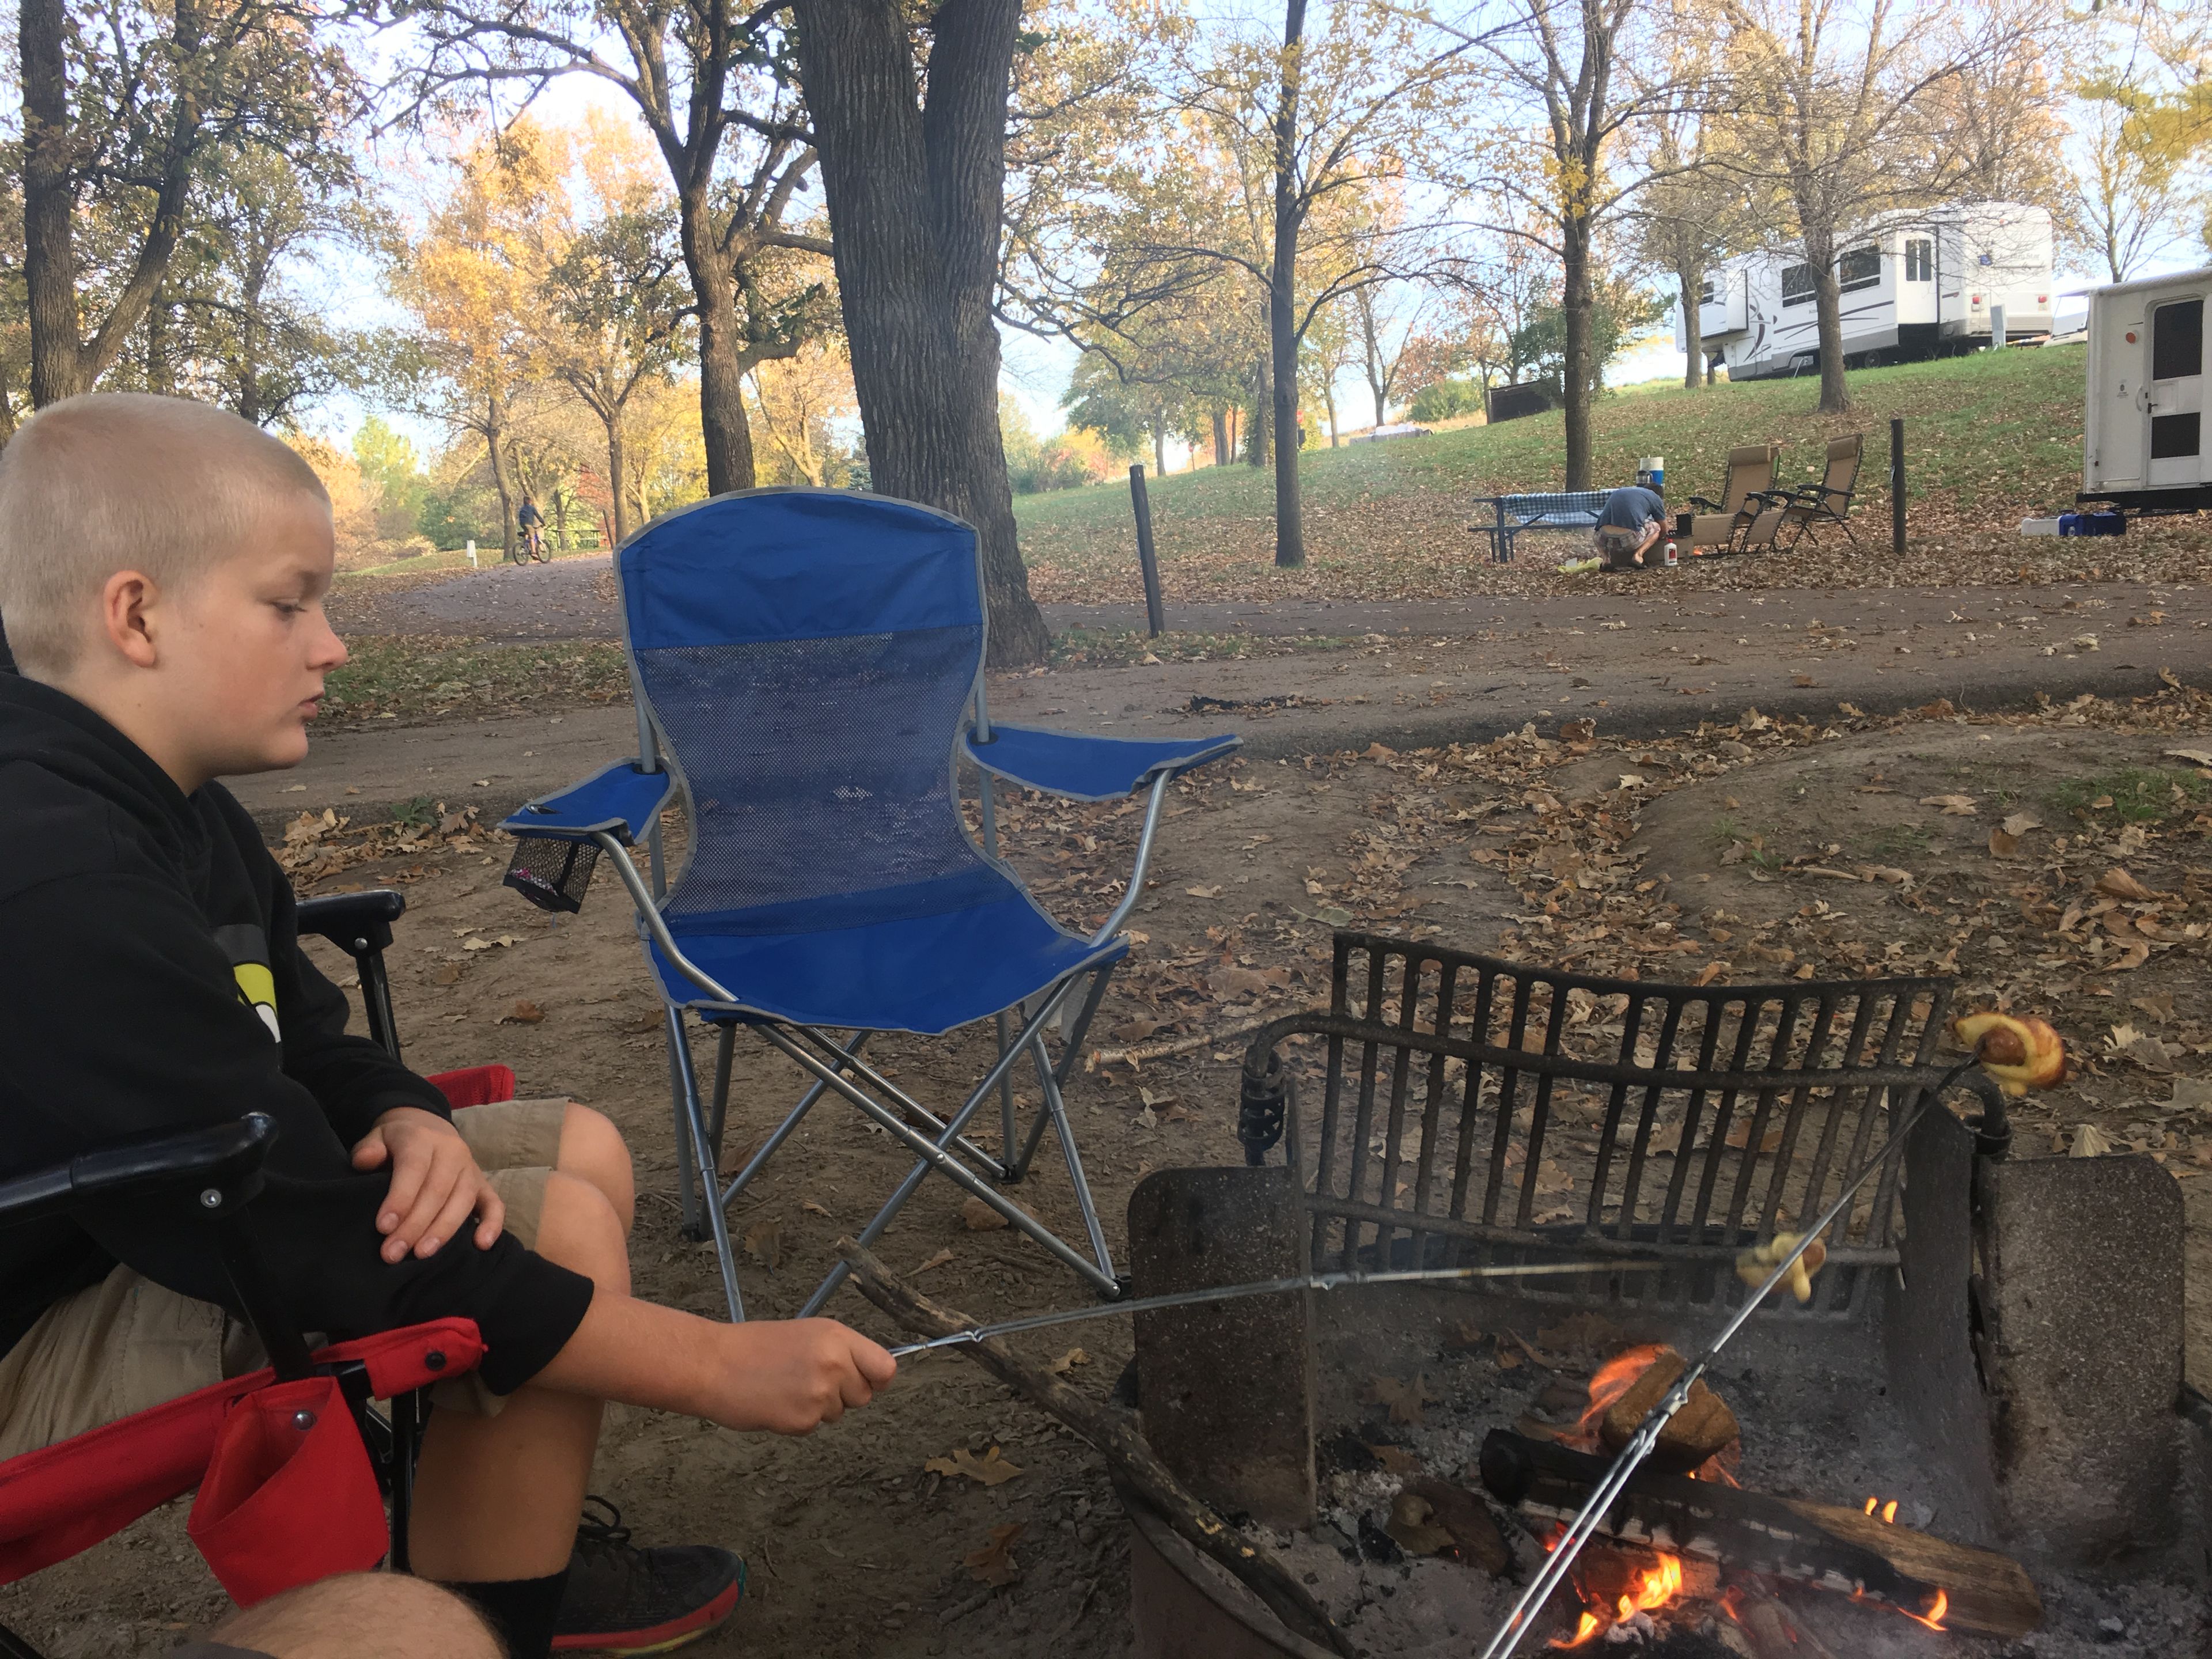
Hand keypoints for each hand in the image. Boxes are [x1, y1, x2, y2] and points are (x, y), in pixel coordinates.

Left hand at [351, 1107, 503, 1262]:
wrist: (426, 1128)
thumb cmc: (395, 1143)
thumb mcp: (376, 1138)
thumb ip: (368, 1149)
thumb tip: (365, 1161)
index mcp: (423, 1138)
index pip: (414, 1168)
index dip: (400, 1198)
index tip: (383, 1227)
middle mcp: (452, 1151)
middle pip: (438, 1190)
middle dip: (415, 1225)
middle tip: (392, 1253)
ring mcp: (471, 1168)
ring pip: (463, 1200)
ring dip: (443, 1230)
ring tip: (422, 1255)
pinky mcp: (484, 1184)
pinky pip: (494, 1203)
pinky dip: (492, 1224)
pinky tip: (481, 1245)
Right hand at [706, 1319, 896, 1433]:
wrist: (713, 1364)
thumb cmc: (754, 1347)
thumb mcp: (806, 1335)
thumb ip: (840, 1352)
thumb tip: (869, 1374)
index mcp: (837, 1337)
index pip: (886, 1367)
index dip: (877, 1379)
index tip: (867, 1381)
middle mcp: (835, 1363)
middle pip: (864, 1395)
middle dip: (843, 1395)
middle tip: (809, 1382)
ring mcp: (820, 1393)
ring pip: (838, 1413)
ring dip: (817, 1408)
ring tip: (786, 1388)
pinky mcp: (803, 1420)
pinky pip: (813, 1427)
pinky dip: (796, 1420)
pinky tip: (775, 1402)